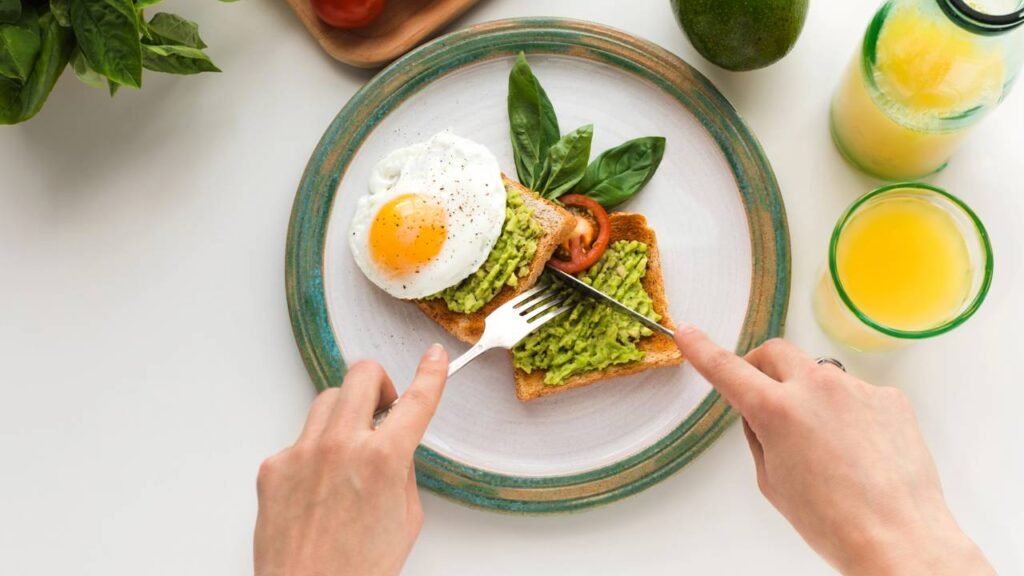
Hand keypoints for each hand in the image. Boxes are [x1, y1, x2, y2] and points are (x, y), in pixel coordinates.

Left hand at [253, 344, 448, 575]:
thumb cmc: (358, 570)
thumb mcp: (405, 518)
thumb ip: (401, 471)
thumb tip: (394, 447)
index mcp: (383, 460)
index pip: (416, 401)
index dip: (430, 374)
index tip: (433, 358)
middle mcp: (340, 446)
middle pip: (361, 376)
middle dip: (379, 384)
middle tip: (383, 407)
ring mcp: (301, 453)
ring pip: (327, 401)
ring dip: (345, 414)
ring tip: (349, 451)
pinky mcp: (273, 466)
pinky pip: (299, 439)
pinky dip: (314, 453)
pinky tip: (318, 486)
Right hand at [674, 327, 993, 575]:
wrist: (897, 538)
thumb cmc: (833, 522)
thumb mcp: (772, 480)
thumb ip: (760, 435)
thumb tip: (763, 414)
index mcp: (777, 411)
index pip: (727, 369)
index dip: (702, 350)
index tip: (688, 334)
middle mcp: (816, 388)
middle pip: (776, 353)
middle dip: (762, 367)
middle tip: (764, 393)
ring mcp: (857, 388)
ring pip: (820, 376)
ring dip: (812, 397)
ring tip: (828, 447)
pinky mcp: (890, 397)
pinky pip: (857, 394)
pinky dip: (850, 414)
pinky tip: (859, 451)